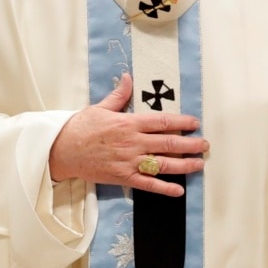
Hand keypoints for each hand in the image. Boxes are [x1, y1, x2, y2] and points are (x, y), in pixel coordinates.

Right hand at [48, 74, 207, 196]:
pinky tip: (178, 190)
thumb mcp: (100, 107)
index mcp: (129, 123)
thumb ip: (119, 95)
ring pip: (163, 164)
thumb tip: (128, 77)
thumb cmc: (81, 128)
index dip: (182, 122)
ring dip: (184, 165)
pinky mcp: (123, 177)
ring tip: (199, 164)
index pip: (162, 121)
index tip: (195, 123)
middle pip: (168, 143)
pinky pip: (148, 184)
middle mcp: (133, 142)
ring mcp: (129, 161)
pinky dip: (164, 188)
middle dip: (190, 144)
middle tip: (205, 145)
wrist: (62, 150)